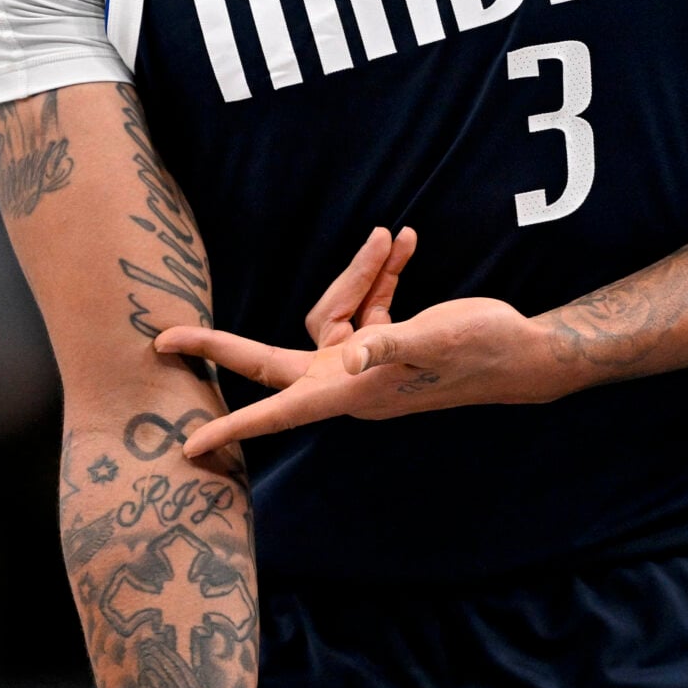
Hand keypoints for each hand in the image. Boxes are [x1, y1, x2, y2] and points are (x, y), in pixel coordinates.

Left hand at [154, 229, 562, 455]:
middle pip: (272, 359)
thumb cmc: (483, 349)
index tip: (188, 447)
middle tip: (163, 339)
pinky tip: (406, 242)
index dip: (232, 427)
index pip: (278, 411)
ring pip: (333, 311)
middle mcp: (348, 379)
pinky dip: (382, 273)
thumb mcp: (438, 338)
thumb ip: (392, 343)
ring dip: (361, 273)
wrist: (524, 352)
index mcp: (351, 390)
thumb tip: (353, 353)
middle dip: (222, 343)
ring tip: (396, 240)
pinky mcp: (384, 341)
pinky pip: (366, 303)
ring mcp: (364, 360)